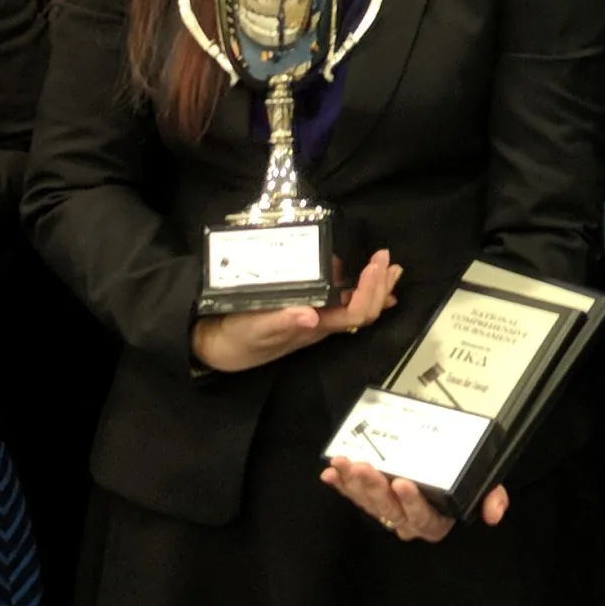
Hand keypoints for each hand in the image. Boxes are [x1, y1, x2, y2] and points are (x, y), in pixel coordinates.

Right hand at [189, 250, 400, 373]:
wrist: (217, 346)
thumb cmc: (236, 338)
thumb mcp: (252, 329)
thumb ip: (279, 322)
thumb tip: (310, 316)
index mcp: (314, 328)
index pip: (355, 314)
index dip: (371, 292)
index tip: (375, 265)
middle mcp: (321, 323)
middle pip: (364, 310)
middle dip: (380, 286)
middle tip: (387, 259)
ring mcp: (316, 316)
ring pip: (355, 304)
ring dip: (374, 285)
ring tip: (385, 265)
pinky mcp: (305, 307)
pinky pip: (338, 298)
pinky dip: (354, 285)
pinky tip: (358, 275)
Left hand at [320, 457, 506, 541]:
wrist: (443, 478)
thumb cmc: (461, 483)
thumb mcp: (482, 487)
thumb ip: (492, 497)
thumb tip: (494, 514)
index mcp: (434, 521)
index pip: (423, 516)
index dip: (411, 502)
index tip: (402, 482)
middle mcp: (408, 522)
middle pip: (389, 509)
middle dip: (374, 488)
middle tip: (364, 467)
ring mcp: (387, 513)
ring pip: (368, 503)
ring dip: (353, 483)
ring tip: (344, 464)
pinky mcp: (371, 503)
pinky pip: (354, 497)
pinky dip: (341, 485)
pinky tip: (330, 473)